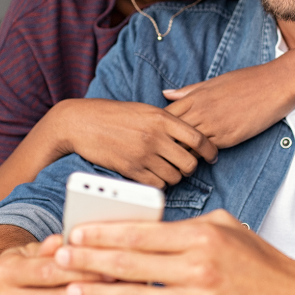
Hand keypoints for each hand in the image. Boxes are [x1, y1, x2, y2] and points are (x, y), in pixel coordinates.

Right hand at [40, 99, 217, 187]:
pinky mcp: (131, 170)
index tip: (211, 156)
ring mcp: (143, 155)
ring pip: (175, 176)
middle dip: (190, 166)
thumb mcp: (145, 110)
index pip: (198, 138)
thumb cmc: (115, 115)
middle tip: (184, 165)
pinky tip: (154, 176)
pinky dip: (159, 183)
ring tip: (167, 169)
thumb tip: (190, 136)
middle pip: (189, 162)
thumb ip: (168, 122)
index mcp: (162, 118)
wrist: (82, 122)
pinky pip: (157, 185)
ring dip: (174, 176)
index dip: (210, 150)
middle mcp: (155, 137)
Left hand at [53, 210, 294, 294]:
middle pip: (130, 265)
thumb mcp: (226, 227)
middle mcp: (200, 267)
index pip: (141, 233)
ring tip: (74, 291)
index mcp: (202, 236)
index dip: (103, 234)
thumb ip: (186, 227)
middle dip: (89, 262)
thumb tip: (146, 229)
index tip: (77, 233)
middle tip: (60, 260)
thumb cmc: (261, 262)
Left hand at [163, 62, 294, 148]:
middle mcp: (201, 111)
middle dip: (166, 143)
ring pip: (187, 145)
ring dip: (182, 153)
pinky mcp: (228, 137)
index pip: (166, 116)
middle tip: (164, 152)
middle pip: (172, 133)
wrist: (275, 85)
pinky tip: (201, 157)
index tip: (159, 134)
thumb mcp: (214, 82)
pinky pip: (207, 151)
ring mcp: (214, 125)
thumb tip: (166, 94)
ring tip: (180, 159)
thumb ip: (189, 91)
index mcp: (196, 96)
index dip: (160, 127)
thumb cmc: (247, 80)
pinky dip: (201, 156)